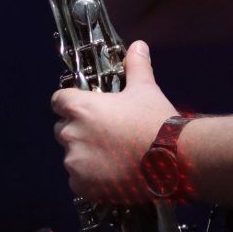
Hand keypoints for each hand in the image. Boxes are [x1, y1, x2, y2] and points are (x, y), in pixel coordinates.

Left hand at [51, 41, 176, 203]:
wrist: (173, 159)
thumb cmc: (155, 121)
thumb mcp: (146, 89)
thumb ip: (136, 66)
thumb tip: (138, 45)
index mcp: (81, 108)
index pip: (59, 100)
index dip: (71, 103)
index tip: (87, 108)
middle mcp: (72, 134)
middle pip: (63, 129)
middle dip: (79, 130)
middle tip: (106, 133)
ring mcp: (75, 163)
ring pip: (72, 155)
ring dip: (86, 155)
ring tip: (114, 156)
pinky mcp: (82, 186)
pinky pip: (78, 179)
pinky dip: (91, 177)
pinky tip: (113, 173)